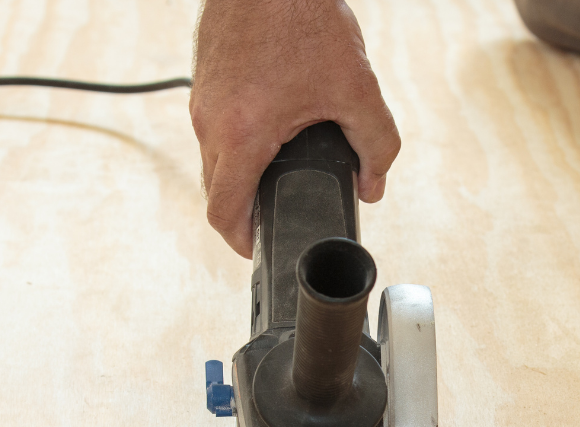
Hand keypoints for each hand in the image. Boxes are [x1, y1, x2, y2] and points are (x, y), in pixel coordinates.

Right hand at [190, 0, 400, 256]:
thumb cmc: (301, 15)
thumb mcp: (357, 88)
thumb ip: (376, 146)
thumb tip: (373, 183)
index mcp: (241, 134)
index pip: (224, 214)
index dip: (242, 244)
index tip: (259, 250)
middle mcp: (212, 121)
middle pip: (218, 191)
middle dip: (247, 211)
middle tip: (278, 216)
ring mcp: (202, 100)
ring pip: (216, 159)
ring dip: (244, 173)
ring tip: (280, 171)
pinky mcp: (205, 81)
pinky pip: (216, 128)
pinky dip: (240, 141)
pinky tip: (273, 128)